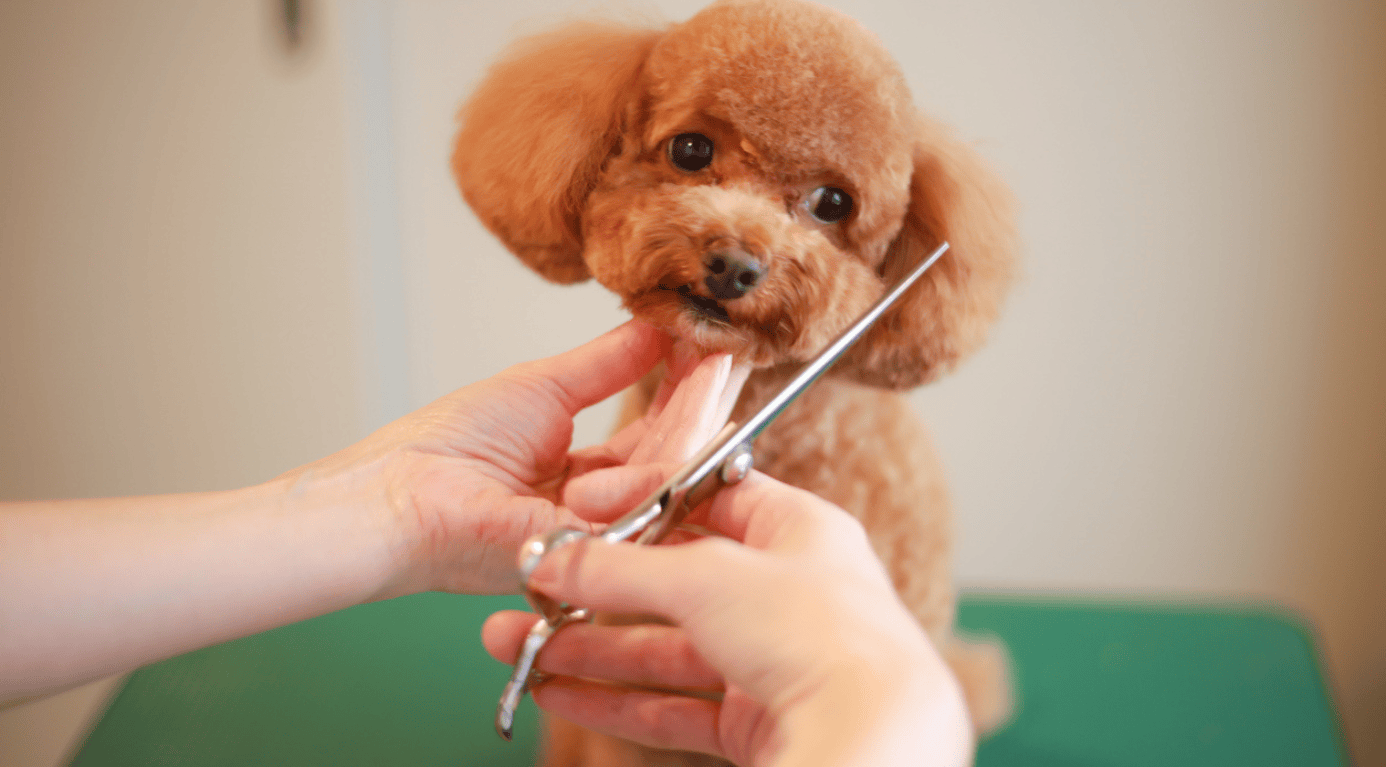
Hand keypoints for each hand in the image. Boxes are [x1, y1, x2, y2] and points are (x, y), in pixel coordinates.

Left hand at [283, 320, 683, 596]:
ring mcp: (601, 532)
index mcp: (581, 478)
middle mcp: (598, 509)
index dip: (682, 390)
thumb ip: (606, 365)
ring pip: (673, 469)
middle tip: (733, 347)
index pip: (650, 436)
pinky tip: (701, 387)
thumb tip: (655, 327)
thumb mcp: (541, 389)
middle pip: (670, 454)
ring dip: (701, 408)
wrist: (395, 496)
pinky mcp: (601, 543)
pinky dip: (679, 436)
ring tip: (719, 358)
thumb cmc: (445, 449)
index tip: (709, 345)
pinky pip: (653, 489)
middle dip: (705, 398)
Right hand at [483, 466, 971, 765]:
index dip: (642, 503)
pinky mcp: (759, 723)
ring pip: (666, 650)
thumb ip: (622, 568)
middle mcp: (789, 594)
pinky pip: (673, 707)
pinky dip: (617, 701)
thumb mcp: (706, 578)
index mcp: (800, 532)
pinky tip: (562, 694)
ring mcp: (774, 663)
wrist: (873, 736)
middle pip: (676, 583)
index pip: (710, 499)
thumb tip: (553, 558)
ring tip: (522, 648)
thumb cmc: (822, 636)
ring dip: (592, 649)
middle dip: (597, 590)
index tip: (580, 511)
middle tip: (533, 593)